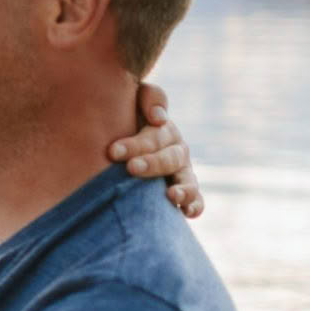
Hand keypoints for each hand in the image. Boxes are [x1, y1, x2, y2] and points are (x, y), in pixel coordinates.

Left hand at [109, 84, 203, 218]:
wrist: (122, 142)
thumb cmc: (124, 118)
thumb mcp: (133, 100)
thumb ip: (148, 97)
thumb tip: (158, 118)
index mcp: (164, 130)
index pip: (155, 136)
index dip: (137, 143)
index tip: (113, 151)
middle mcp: (176, 151)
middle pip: (169, 158)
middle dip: (151, 164)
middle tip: (131, 168)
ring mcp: (182, 173)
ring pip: (188, 180)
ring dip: (182, 189)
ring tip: (171, 195)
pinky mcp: (184, 192)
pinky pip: (196, 200)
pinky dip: (195, 206)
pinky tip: (187, 213)